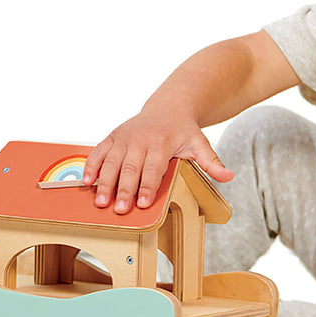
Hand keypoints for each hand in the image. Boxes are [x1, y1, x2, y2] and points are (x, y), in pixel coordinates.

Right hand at [83, 109, 233, 213]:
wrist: (169, 107)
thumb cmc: (183, 131)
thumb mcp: (200, 144)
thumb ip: (211, 162)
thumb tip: (229, 176)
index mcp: (162, 143)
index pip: (154, 169)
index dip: (148, 187)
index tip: (142, 204)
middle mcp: (141, 140)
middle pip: (130, 168)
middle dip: (124, 190)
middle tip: (119, 210)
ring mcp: (125, 138)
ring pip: (112, 162)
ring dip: (104, 182)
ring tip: (100, 201)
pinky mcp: (113, 136)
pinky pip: (99, 152)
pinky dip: (91, 166)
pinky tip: (86, 182)